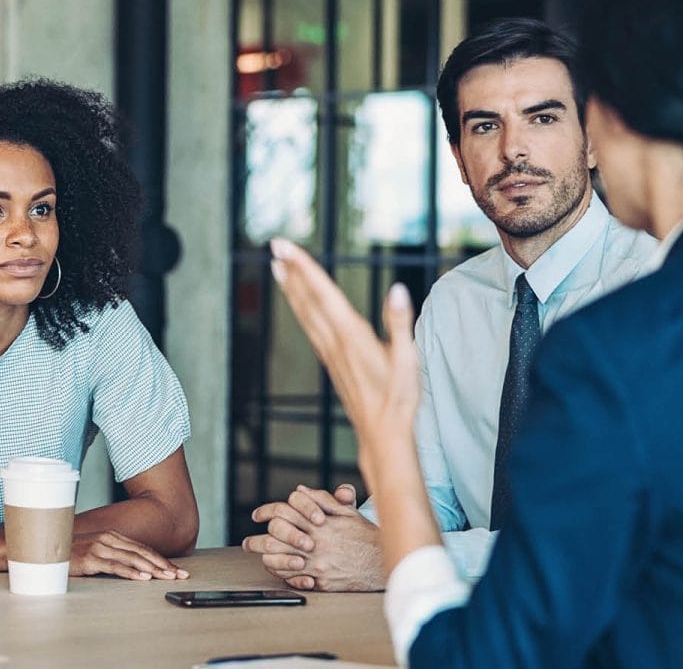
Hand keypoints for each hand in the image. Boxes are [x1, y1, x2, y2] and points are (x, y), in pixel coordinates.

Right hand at [70, 531, 190, 580]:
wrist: (45, 550)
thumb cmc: (71, 553)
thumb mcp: (95, 551)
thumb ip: (113, 555)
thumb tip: (134, 567)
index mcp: (113, 536)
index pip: (143, 549)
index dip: (161, 559)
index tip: (176, 570)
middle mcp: (109, 539)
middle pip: (143, 553)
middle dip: (163, 564)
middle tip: (179, 575)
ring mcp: (100, 547)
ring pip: (133, 559)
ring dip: (153, 569)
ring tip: (167, 577)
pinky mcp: (91, 558)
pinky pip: (115, 567)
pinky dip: (132, 573)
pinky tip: (143, 578)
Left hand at [243, 484, 384, 591]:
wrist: (381, 562)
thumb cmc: (364, 536)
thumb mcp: (347, 512)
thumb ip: (322, 499)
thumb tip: (299, 491)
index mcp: (319, 522)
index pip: (284, 511)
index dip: (266, 511)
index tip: (258, 515)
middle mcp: (314, 542)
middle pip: (275, 537)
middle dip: (257, 540)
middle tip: (248, 543)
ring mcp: (315, 562)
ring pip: (278, 559)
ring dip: (264, 557)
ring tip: (257, 557)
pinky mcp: (319, 580)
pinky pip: (291, 578)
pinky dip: (280, 573)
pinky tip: (277, 569)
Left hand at [268, 238, 422, 464]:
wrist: (382, 436)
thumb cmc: (399, 400)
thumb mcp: (408, 360)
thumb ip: (401, 323)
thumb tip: (397, 290)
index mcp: (352, 335)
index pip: (323, 293)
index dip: (303, 267)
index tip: (285, 247)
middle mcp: (335, 342)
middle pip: (308, 300)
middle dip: (291, 271)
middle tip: (274, 246)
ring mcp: (330, 354)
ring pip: (305, 314)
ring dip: (291, 289)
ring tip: (277, 268)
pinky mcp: (331, 363)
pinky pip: (310, 329)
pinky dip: (301, 310)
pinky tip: (298, 304)